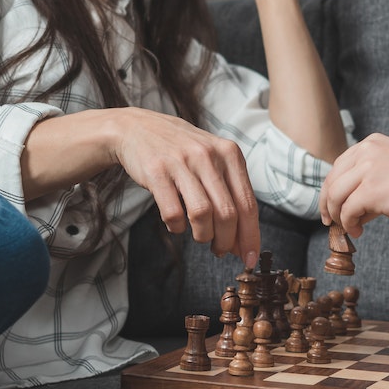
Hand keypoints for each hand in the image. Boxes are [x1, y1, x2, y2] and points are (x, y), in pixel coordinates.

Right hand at [111, 108, 260, 263]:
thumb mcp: (212, 161)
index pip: (248, 204)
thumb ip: (230, 195)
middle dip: (227, 241)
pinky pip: (173, 213)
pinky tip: (177, 224)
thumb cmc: (182, 151)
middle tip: (221, 250)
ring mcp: (181, 163)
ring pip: (202, 214)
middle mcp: (208, 156)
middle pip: (228, 214)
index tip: (250, 259)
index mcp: (229, 153)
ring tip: (200, 237)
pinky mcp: (157, 172)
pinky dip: (177, 227)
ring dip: (203, 236)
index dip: (251, 237)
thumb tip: (244, 242)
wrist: (138, 128)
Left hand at [320, 134, 388, 235]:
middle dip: (328, 203)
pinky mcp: (372, 191)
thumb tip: (352, 208)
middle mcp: (367, 151)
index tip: (331, 205)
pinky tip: (358, 231)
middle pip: (332, 180)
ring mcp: (369, 170)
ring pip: (335, 196)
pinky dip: (348, 224)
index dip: (331, 188)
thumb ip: (373, 182)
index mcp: (373, 143)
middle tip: (330, 221)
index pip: (339, 166)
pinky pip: (347, 211)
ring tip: (348, 228)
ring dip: (338, 216)